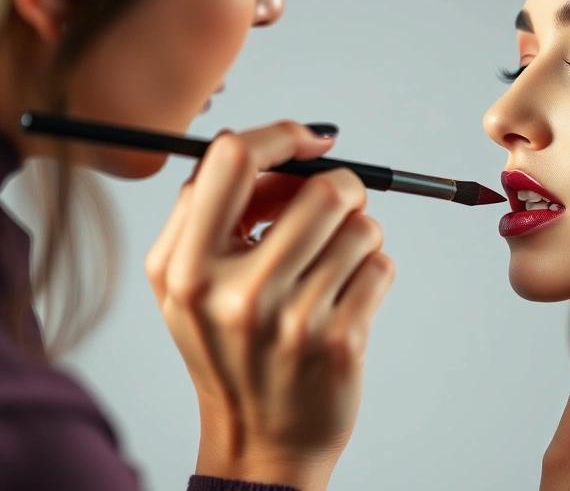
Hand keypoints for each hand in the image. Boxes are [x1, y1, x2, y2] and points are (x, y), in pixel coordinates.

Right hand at [145, 121, 394, 490]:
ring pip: (363, 228)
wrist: (260, 440)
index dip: (280, 136)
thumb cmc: (229, 348)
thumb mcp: (186, 285)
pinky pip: (381, 266)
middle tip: (339, 207)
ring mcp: (290, 320)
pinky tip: (348, 299)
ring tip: (338, 264)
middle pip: (321, 190)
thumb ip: (207, 211)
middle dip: (343, 190)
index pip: (230, 160)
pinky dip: (373, 271)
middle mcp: (233, 292)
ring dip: (360, 235)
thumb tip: (273, 147)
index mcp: (183, 267)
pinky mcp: (338, 342)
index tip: (311, 141)